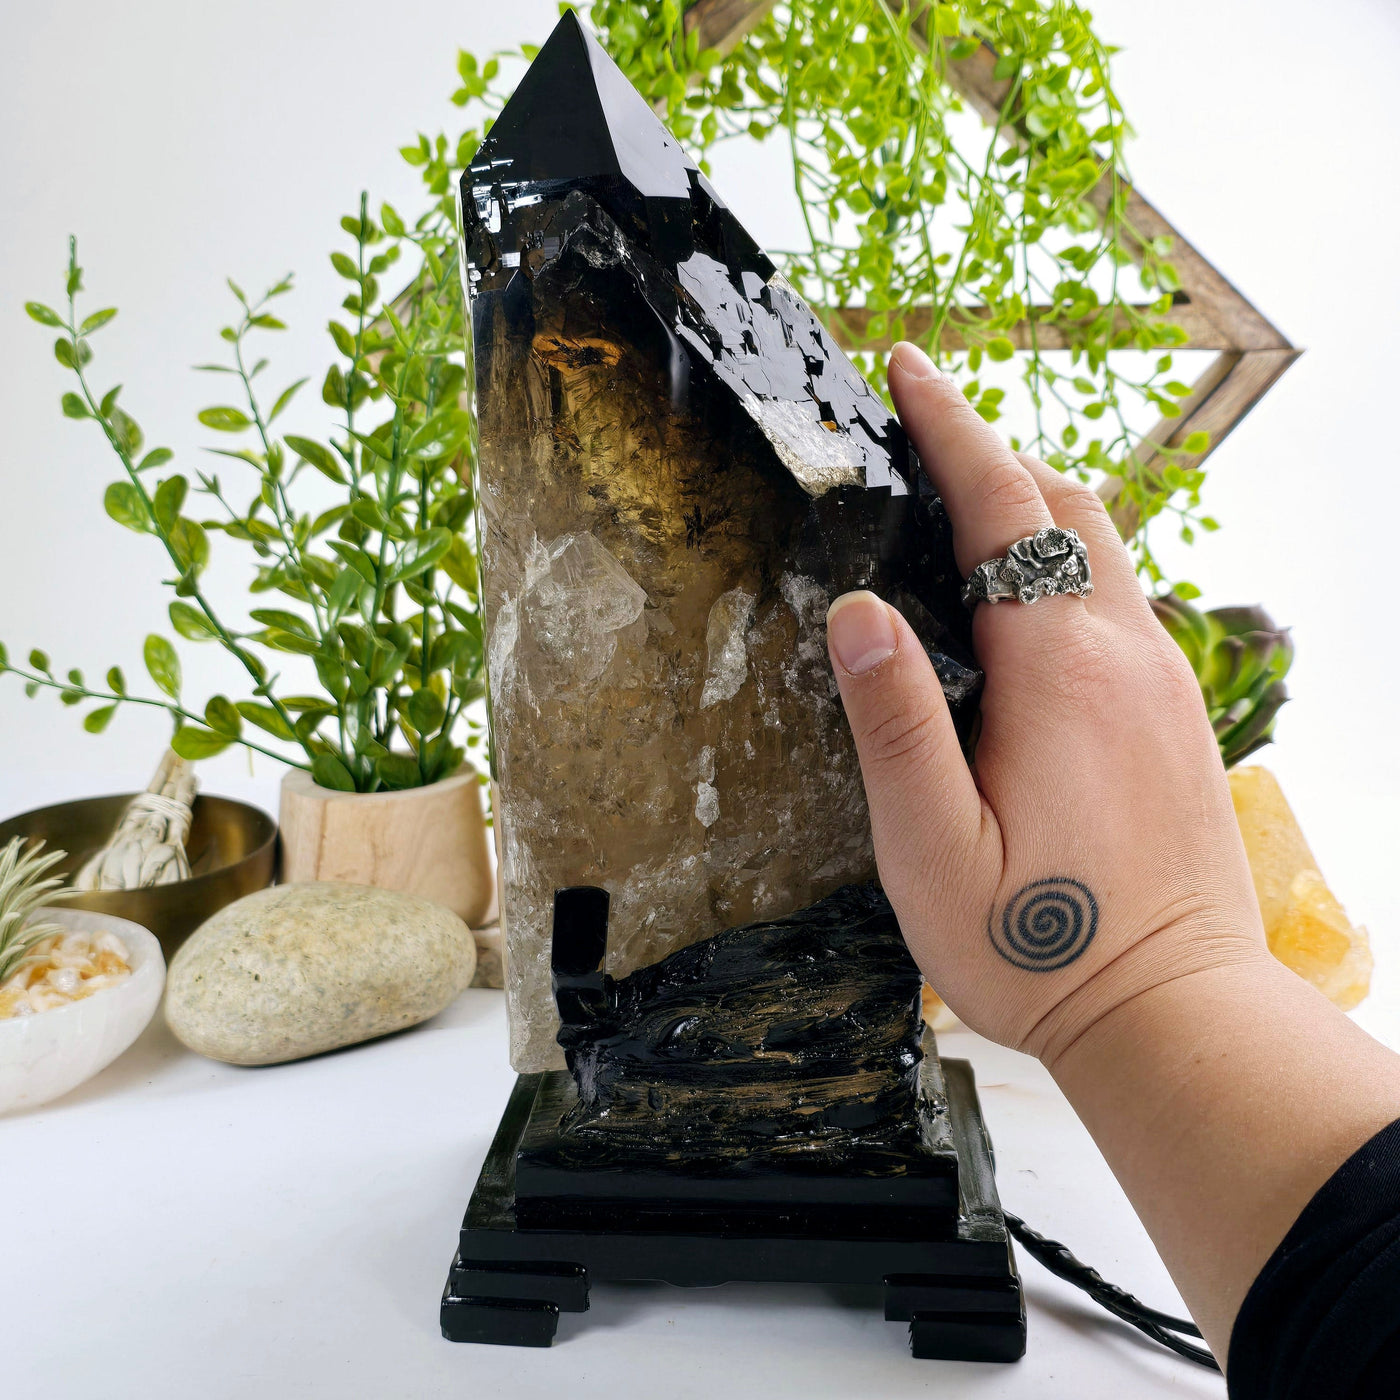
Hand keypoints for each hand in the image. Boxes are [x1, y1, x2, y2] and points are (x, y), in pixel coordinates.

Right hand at [826, 340, 1267, 1064]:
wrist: (1174, 1015)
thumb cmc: (1042, 945)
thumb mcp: (932, 849)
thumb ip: (896, 722)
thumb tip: (856, 610)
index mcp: (1060, 671)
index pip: (1003, 506)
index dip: (950, 426)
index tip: (907, 369)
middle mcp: (1127, 656)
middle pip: (1066, 503)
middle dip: (992, 451)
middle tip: (919, 434)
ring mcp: (1165, 685)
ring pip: (1103, 547)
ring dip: (1034, 505)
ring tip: (962, 505)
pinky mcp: (1177, 718)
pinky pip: (1121, 600)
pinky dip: (1067, 563)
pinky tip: (1023, 605)